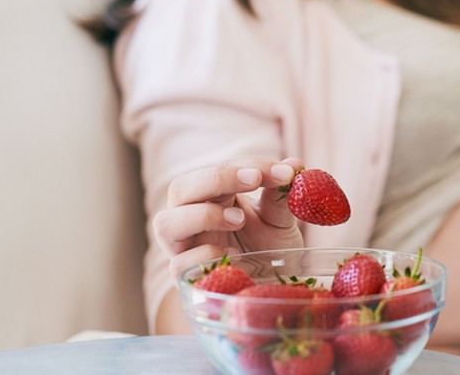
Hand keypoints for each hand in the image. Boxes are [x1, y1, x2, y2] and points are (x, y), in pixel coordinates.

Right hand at [153, 158, 304, 280]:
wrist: (269, 293)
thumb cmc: (268, 252)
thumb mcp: (278, 222)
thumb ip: (280, 196)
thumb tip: (294, 164)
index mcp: (210, 198)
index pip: (216, 171)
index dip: (246, 166)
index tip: (281, 171)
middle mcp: (189, 220)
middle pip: (179, 188)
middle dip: (217, 179)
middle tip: (255, 180)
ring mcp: (183, 250)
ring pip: (165, 224)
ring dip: (202, 215)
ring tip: (238, 220)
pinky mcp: (185, 280)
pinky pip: (179, 263)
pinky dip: (204, 255)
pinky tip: (234, 256)